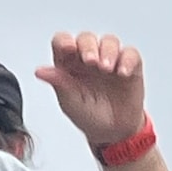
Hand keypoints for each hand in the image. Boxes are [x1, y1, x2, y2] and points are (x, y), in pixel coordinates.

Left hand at [35, 32, 145, 147]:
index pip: (62, 43)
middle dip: (88, 46)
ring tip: (106, 68)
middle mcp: (87, 59)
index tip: (68, 48)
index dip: (64, 41)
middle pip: (86, 39)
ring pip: (109, 41)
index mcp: (68, 64)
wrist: (113, 131)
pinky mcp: (129, 66)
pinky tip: (122, 72)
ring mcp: (109, 60)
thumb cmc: (88, 115)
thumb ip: (59, 84)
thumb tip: (40, 71)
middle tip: (91, 61)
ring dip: (108, 51)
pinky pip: (130, 54)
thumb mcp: (70, 102)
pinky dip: (127, 60)